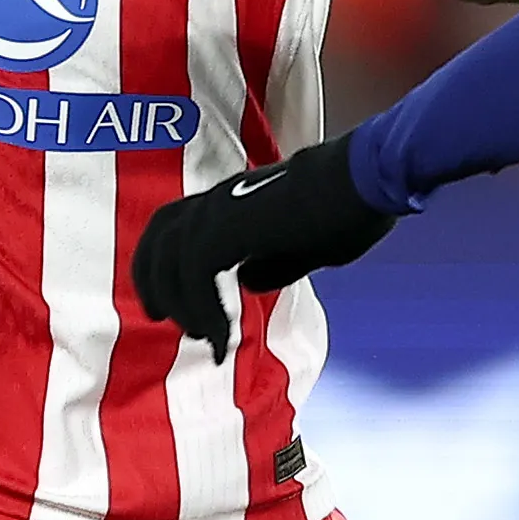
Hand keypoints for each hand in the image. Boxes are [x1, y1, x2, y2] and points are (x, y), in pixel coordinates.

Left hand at [128, 130, 398, 354]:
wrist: (367, 180)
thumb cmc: (351, 207)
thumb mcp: (307, 246)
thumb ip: (273, 264)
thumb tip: (248, 284)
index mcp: (236, 199)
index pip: (180, 224)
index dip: (166, 262)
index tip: (172, 303)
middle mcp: (222, 198)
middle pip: (161, 231)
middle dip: (151, 276)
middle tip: (160, 317)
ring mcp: (223, 207)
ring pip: (171, 257)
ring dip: (181, 303)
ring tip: (205, 337)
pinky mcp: (231, 224)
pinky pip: (197, 273)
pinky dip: (205, 310)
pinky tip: (223, 339)